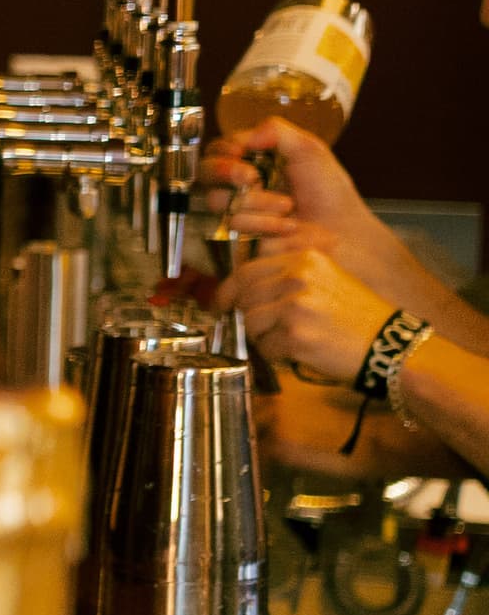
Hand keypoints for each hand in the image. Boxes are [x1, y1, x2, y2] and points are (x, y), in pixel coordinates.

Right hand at [204, 119, 384, 265]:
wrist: (344, 233)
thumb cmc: (330, 193)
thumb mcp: (310, 150)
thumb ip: (276, 132)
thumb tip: (245, 138)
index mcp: (253, 160)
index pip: (218, 149)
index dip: (223, 150)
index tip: (239, 152)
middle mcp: (239, 185)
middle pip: (205, 173)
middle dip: (225, 172)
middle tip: (251, 177)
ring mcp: (238, 212)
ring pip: (219, 200)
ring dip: (256, 202)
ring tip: (288, 207)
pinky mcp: (238, 237)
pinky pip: (233, 225)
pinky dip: (262, 223)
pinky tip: (286, 226)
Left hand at [216, 246, 399, 390]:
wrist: (393, 347)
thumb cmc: (361, 320)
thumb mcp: (327, 282)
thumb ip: (286, 280)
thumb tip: (239, 292)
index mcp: (304, 259)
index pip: (246, 271)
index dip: (228, 291)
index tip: (221, 304)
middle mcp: (298, 277)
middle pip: (243, 298)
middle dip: (248, 318)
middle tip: (262, 332)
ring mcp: (296, 305)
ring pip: (250, 323)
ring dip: (264, 338)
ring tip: (294, 341)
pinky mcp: (296, 334)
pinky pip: (265, 348)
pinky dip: (278, 356)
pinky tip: (303, 353)